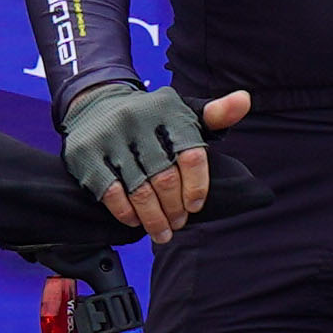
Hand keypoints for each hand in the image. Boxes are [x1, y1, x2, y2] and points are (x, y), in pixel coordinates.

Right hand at [64, 82, 253, 238]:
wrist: (97, 102)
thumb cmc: (152, 117)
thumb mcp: (184, 111)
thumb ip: (216, 113)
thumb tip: (244, 100)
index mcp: (168, 111)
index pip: (191, 156)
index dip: (197, 187)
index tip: (195, 206)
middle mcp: (139, 120)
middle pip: (165, 179)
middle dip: (175, 209)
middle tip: (178, 223)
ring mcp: (111, 137)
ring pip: (140, 191)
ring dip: (153, 219)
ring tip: (162, 232)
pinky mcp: (87, 154)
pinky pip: (111, 193)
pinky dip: (126, 213)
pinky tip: (135, 221)